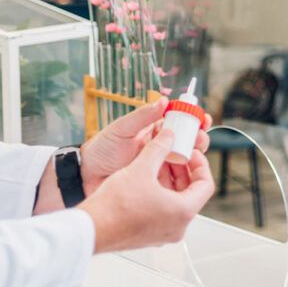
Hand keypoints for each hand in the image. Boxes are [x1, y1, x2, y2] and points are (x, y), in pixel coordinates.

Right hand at [77, 128, 215, 252]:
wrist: (90, 229)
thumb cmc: (115, 206)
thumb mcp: (141, 168)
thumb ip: (159, 148)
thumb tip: (169, 136)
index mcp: (183, 212)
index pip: (205, 185)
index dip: (200, 164)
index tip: (191, 152)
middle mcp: (177, 227)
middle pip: (191, 193)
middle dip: (183, 170)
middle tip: (174, 153)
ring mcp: (163, 233)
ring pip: (176, 201)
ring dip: (170, 180)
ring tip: (158, 161)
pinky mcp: (149, 235)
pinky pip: (163, 211)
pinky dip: (160, 193)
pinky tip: (146, 178)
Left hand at [80, 100, 209, 195]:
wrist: (85, 177)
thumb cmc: (100, 150)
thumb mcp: (121, 129)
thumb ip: (142, 116)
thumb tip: (164, 101)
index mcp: (153, 132)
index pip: (178, 123)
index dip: (192, 120)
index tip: (201, 117)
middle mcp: (159, 149)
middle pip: (187, 143)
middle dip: (198, 138)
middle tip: (199, 137)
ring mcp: (159, 168)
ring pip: (185, 162)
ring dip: (193, 156)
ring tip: (192, 154)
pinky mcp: (156, 185)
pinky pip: (175, 181)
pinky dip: (184, 176)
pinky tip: (185, 172)